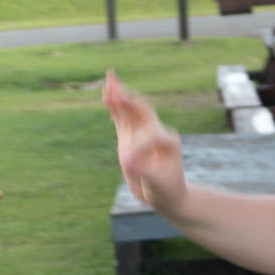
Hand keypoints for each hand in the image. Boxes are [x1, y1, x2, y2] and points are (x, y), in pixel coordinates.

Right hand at [102, 69, 186, 214]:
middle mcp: (157, 132)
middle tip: (114, 81)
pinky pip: (122, 119)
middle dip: (127, 96)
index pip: (149, 136)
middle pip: (141, 108)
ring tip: (109, 80)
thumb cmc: (165, 190)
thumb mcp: (156, 184)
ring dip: (119, 96)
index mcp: (168, 141)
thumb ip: (143, 170)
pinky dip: (114, 109)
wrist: (167, 194)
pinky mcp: (132, 137)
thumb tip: (126, 160)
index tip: (128, 165)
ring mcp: (144, 133)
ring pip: (131, 110)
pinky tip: (107, 98)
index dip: (137, 147)